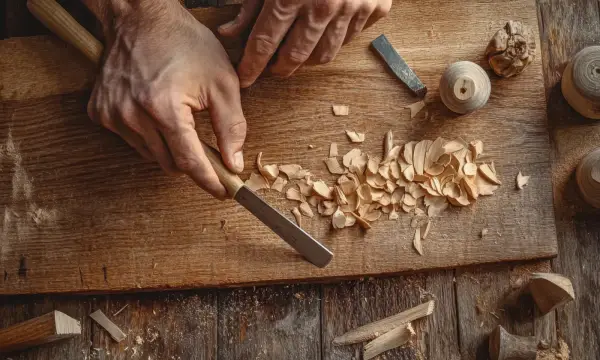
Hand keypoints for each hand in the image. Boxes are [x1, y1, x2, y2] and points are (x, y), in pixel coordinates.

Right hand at [83, 0, 245, 198]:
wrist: (140, 18)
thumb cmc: (184, 43)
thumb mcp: (222, 81)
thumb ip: (232, 126)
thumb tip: (234, 163)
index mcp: (164, 107)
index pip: (189, 161)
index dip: (209, 181)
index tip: (224, 192)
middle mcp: (132, 115)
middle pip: (170, 164)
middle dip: (193, 161)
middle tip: (210, 149)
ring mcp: (112, 115)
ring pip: (150, 155)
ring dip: (170, 148)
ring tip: (180, 120)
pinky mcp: (100, 113)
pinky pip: (132, 141)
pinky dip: (149, 136)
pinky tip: (156, 113)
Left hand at [219, 0, 391, 86]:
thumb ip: (250, 4)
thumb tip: (229, 33)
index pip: (264, 42)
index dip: (252, 65)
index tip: (245, 79)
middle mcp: (324, 5)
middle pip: (295, 56)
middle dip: (279, 68)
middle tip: (271, 69)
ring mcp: (353, 8)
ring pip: (325, 54)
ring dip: (307, 59)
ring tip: (296, 52)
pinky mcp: (376, 6)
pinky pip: (351, 38)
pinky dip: (335, 39)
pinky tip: (325, 30)